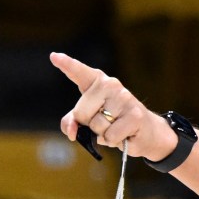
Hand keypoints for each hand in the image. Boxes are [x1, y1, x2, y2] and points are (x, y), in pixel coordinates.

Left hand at [50, 52, 176, 161]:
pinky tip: (124, 134)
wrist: (145, 134)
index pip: (80, 72)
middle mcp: (111, 85)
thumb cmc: (114, 124)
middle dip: (89, 125)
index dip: (67, 65)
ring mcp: (124, 98)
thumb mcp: (89, 122)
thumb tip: (73, 132)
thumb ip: (72, 123)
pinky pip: (111, 135)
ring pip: (97, 126)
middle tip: (105, 124)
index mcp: (97, 83)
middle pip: (82, 113)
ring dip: (103, 134)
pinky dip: (114, 141)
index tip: (54, 57)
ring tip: (116, 129)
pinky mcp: (134, 115)